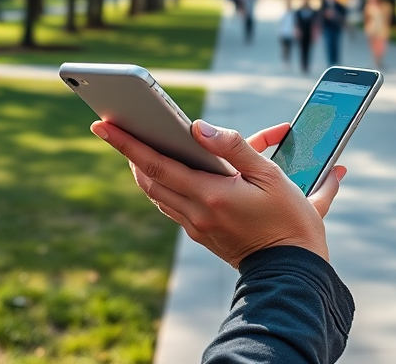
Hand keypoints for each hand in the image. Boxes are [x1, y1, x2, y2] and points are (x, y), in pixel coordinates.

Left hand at [91, 120, 344, 267]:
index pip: (158, 164)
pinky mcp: (202, 235)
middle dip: (126, 152)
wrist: (293, 272)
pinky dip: (162, 184)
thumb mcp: (271, 176)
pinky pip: (171, 205)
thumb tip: (198, 127)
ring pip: (157, 194)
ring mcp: (196, 227)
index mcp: (212, 195)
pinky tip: (167, 171)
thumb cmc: (289, 219)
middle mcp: (197, 213)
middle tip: (110, 128)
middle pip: (148, 179)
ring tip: (135, 145)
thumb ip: (236, 147)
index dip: (127, 143)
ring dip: (142, 168)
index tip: (103, 125)